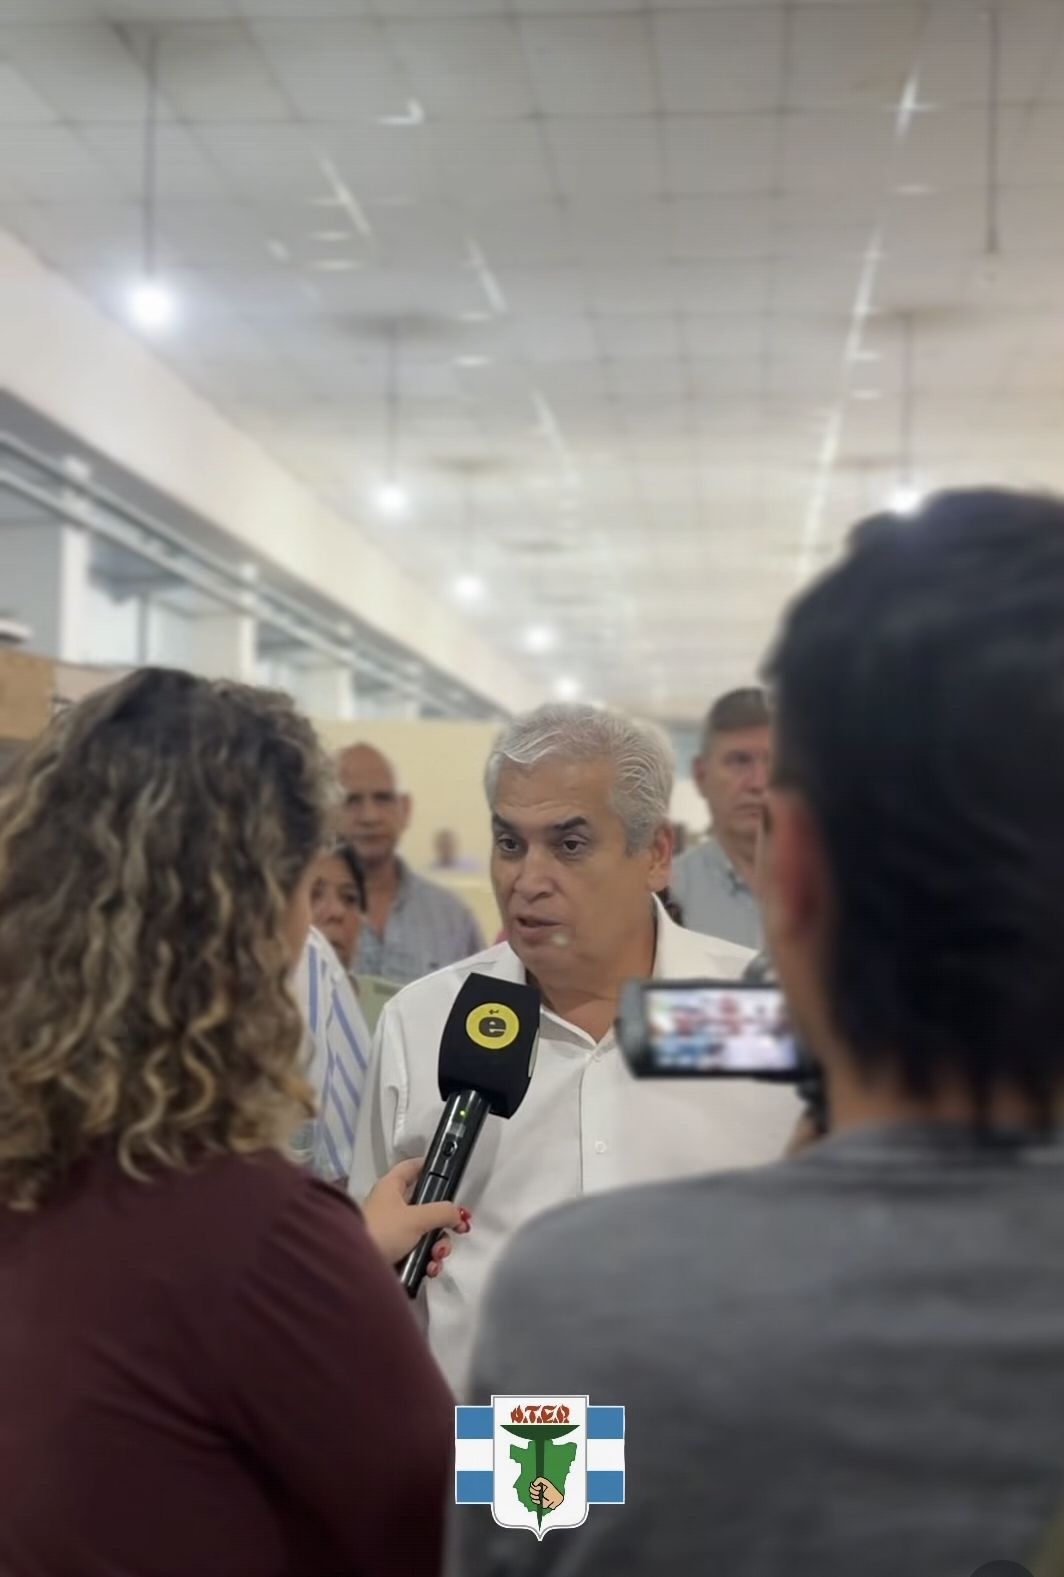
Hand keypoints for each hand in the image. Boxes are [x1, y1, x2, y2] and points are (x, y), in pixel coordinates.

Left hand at [361, 1157, 470, 1272]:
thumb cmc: (383, 1231)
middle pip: (427, 1207)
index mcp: (391, 1187)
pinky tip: (429, 1269)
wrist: (354, 1268)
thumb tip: (459, 1215)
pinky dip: (426, 1260)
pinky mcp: (393, 1252)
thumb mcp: (416, 1217)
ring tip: (436, 1258)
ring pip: (425, 1233)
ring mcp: (392, 1230)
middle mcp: (392, 1206)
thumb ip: (442, 1212)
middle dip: (443, 1224)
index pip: (413, 1167)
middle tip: (456, 1232)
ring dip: (437, 1247)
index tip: (450, 1176)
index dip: (431, 1167)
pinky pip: (417, 1252)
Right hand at [530, 1478, 563, 1510]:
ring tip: (539, 1497)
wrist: (555, 1500)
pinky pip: (533, 1500)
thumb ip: (539, 1479)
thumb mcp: (546, 1483)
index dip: (534, 1486)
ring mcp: (537, 1496)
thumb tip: (533, 1484)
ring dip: (535, 1496)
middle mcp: (537, 1490)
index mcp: (539, 1485)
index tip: (539, 1487)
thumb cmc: (552, 1490)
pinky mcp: (538, 1501)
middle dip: (534, 1491)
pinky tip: (539, 1500)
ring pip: (531, 1495)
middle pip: (530, 1489)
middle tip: (539, 1492)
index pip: (532, 1484)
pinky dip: (535, 1500)